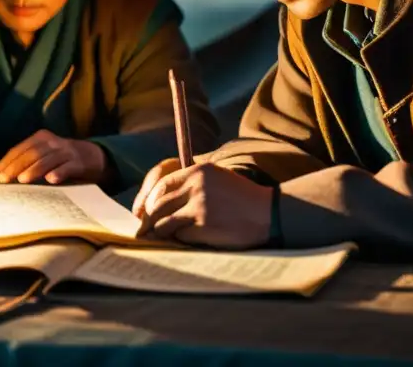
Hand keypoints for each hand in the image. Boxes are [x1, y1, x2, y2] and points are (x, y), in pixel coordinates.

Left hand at [0, 130, 105, 184]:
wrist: (94, 157)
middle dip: (16, 166)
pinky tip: (51, 180)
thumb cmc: (62, 159)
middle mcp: (53, 142)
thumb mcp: (45, 155)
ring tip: (22, 180)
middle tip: (4, 180)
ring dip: (34, 169)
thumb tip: (4, 176)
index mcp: (41, 138)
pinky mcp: (79, 162)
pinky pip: (68, 167)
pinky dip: (59, 172)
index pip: (20, 149)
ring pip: (48, 159)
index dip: (7, 161)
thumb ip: (28, 162)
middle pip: (31, 153)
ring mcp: (66, 151)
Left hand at [136, 163, 272, 249]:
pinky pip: (181, 236)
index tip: (144, 212)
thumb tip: (161, 203)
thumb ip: (191, 185)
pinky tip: (184, 242)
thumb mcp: (216, 179)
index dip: (149, 200)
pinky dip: (179, 240)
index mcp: (198, 171)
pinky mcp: (205, 226)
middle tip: (143, 231)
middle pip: (159, 205)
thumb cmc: (243, 198)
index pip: (161, 185)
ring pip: (165, 222)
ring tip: (158, 239)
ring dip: (160, 233)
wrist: (269, 213)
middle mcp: (196, 186)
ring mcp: (200, 206)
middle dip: (148, 221)